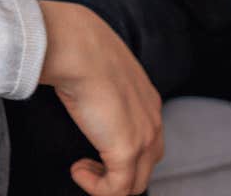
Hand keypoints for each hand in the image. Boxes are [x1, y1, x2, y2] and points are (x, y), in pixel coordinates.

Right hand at [37, 0, 164, 195]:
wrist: (77, 48)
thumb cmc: (78, 50)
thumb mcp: (97, 68)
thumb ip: (98, 84)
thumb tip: (79, 91)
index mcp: (148, 100)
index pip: (148, 140)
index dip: (121, 151)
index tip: (93, 147)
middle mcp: (153, 121)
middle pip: (145, 166)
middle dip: (116, 171)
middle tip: (86, 163)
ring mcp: (144, 138)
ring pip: (135, 184)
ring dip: (106, 183)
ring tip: (81, 167)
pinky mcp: (127, 151)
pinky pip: (117, 190)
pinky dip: (95, 187)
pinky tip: (77, 168)